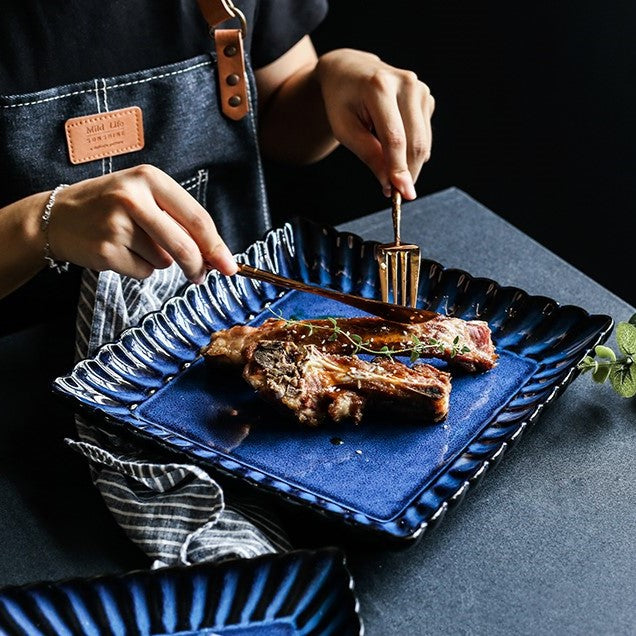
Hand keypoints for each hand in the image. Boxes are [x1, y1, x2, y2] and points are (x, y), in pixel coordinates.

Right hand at [48, 165, 237, 282]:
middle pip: (185, 246)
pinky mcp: (106, 251)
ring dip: (159, 261)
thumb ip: (179, 220)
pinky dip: (140, 269)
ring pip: (165, 261)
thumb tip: (216, 256)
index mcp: (149, 178)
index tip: (230, 264)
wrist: (57, 216)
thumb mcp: (144, 196)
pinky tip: (121, 252)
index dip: (217, 246)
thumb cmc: (109, 206)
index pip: (196, 217)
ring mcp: (117, 225)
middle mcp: (133, 198)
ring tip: (134, 243)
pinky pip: (144, 272)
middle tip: (199, 275)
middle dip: (198, 266)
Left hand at [316, 48, 434, 198]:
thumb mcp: (344, 129)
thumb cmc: (342, 100)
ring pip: (423, 143)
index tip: (402, 194)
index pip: (394, 138)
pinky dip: (412, 151)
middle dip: (407, 173)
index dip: (399, 169)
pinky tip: (393, 146)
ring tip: (387, 168)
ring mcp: (420, 89)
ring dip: (409, 165)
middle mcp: (405, 84)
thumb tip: (390, 183)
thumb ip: (368, 155)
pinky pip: (424, 136)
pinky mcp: (426, 97)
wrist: (349, 69)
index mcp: (379, 87)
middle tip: (395, 193)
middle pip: (415, 142)